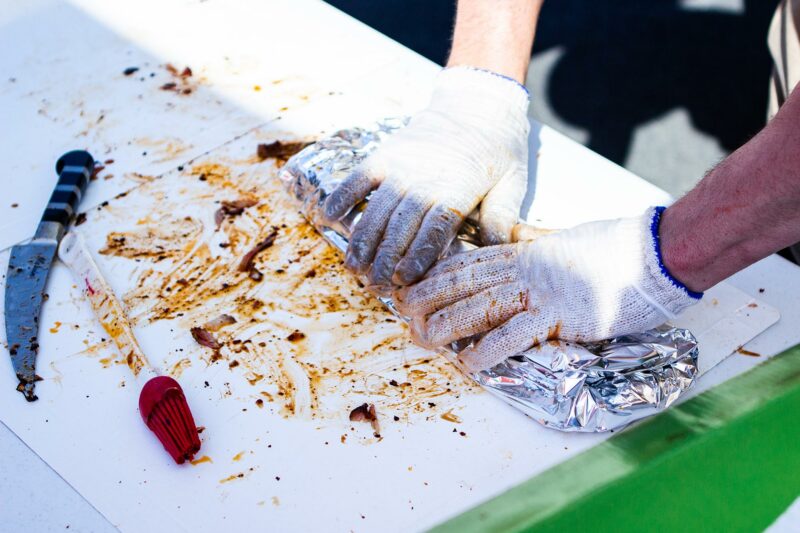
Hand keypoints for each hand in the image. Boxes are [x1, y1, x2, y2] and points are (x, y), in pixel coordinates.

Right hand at [322, 67, 529, 291]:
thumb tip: (498, 251)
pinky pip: (358, 178)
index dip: (417, 255)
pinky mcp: (384, 155)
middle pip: (400, 226)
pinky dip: (342, 196)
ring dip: (361, 239)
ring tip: (353, 267)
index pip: (433, 229)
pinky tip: (329, 217)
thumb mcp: (513, 181)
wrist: (477, 103)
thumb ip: (502, 217)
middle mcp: (424, 180)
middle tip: (374, 285)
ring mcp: (400, 167)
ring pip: (376, 209)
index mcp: (457, 190)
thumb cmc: (499, 148)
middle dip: (385, 259)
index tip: (404, 279)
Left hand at [395, 207, 701, 371]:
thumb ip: (535, 240)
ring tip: (422, 338)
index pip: (470, 264)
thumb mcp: (564, 238)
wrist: (653, 252)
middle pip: (467, 284)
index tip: (412, 285)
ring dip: (449, 324)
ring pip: (483, 306)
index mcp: (525, 253)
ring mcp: (543, 292)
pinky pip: (518, 335)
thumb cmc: (613, 246)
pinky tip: (469, 362)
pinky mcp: (563, 316)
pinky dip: (490, 350)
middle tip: (403, 315)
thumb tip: (515, 235)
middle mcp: (526, 270)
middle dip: (431, 298)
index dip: (437, 276)